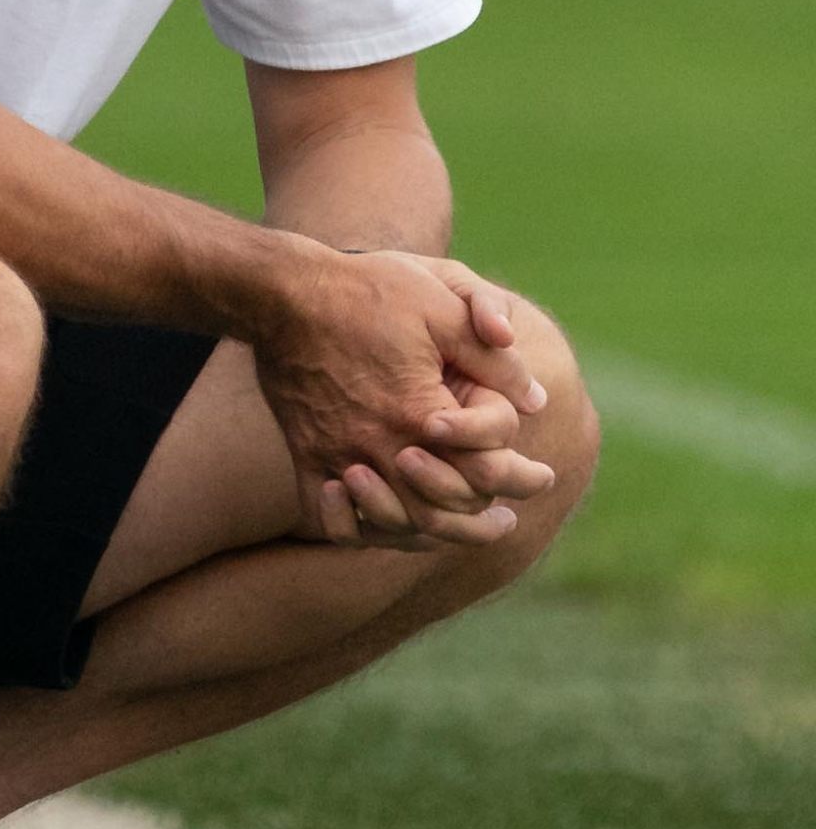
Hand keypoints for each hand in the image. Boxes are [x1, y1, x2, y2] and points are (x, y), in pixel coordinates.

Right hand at [256, 247, 551, 548]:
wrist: (286, 293)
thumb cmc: (371, 292)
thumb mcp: (445, 309)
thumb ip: (494, 359)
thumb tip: (536, 401)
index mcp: (422, 412)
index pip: (485, 470)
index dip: (522, 479)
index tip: (543, 478)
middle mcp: (381, 445)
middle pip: (441, 511)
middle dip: (481, 523)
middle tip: (505, 523)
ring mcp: (340, 456)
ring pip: (391, 524)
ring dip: (428, 536)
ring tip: (453, 533)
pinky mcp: (308, 456)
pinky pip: (332, 519)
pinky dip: (360, 531)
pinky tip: (383, 527)